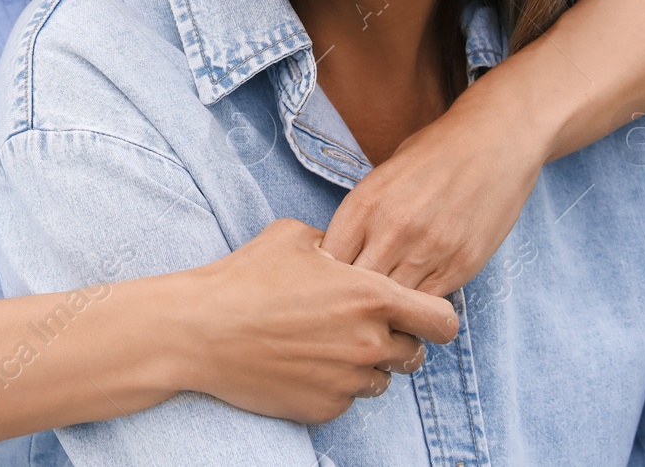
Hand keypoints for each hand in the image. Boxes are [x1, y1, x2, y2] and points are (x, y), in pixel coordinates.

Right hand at [178, 219, 457, 424]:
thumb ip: (338, 243)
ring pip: (381, 380)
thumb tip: (348, 250)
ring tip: (325, 344)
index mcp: (371, 297)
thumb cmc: (246, 277)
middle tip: (360, 327)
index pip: (443, 321)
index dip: (436, 317)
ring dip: (365, 365)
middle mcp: (369, 343)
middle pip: (414, 355)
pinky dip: (333, 384)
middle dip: (395, 341)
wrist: (200, 330)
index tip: (419, 314)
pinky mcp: (325, 408)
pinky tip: (302, 363)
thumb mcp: (294, 236)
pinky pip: (347, 399)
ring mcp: (348, 381)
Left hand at [321, 93, 545, 296]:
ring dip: (387, 304)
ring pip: (393, 302)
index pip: (328, 259)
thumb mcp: (382, 176)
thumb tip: (336, 256)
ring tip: (386, 300)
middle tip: (357, 296)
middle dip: (354, 293)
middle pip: (357, 286)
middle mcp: (393, 230)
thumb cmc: (433, 154)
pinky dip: (418, 304)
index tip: (334, 275)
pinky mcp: (462, 265)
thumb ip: (360, 217)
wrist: (495, 142)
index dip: (327, 272)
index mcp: (365, 203)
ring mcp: (429, 250)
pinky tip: (416, 295)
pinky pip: (428, 303)